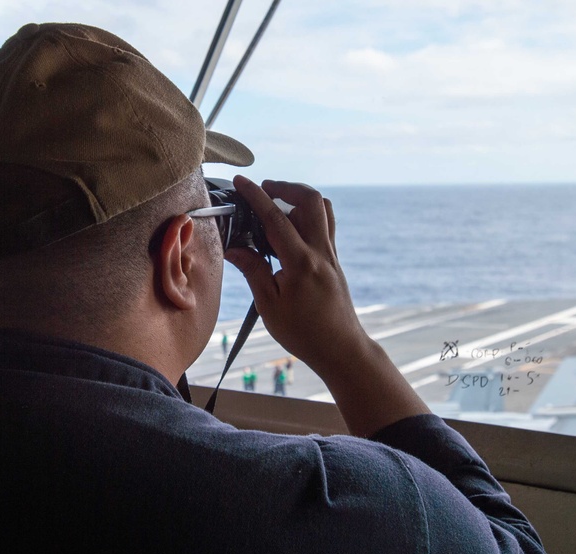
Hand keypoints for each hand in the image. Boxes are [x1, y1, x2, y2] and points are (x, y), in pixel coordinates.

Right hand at [225, 175, 428, 435]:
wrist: (341, 349)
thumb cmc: (304, 333)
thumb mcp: (270, 306)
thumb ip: (253, 271)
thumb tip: (233, 248)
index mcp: (301, 263)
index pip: (276, 219)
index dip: (256, 196)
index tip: (241, 181)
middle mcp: (321, 253)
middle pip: (311, 201)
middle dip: (286, 188)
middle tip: (264, 191)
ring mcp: (331, 256)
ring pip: (323, 210)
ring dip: (300, 199)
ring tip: (277, 206)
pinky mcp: (335, 262)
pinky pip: (325, 226)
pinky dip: (308, 216)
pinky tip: (291, 229)